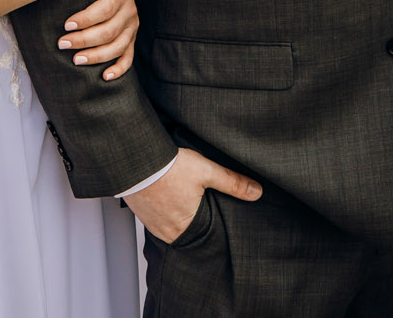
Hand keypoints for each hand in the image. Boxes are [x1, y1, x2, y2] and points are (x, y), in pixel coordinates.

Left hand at [58, 0, 136, 80]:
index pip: (105, 9)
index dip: (86, 19)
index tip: (66, 25)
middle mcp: (129, 12)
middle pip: (109, 31)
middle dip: (83, 39)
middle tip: (62, 44)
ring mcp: (132, 28)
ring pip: (117, 47)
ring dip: (96, 56)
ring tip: (75, 60)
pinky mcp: (131, 40)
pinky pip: (128, 58)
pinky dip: (118, 69)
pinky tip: (105, 76)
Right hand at [124, 149, 261, 243]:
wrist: (136, 159)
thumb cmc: (168, 167)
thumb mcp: (206, 171)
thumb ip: (232, 183)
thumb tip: (256, 192)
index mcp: (187, 227)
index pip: (207, 234)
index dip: (213, 223)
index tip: (216, 214)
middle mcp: (168, 232)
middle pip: (189, 230)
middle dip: (196, 219)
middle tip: (201, 204)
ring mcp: (153, 225)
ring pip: (173, 225)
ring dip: (179, 215)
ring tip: (185, 198)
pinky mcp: (142, 215)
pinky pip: (158, 218)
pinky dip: (165, 210)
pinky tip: (169, 196)